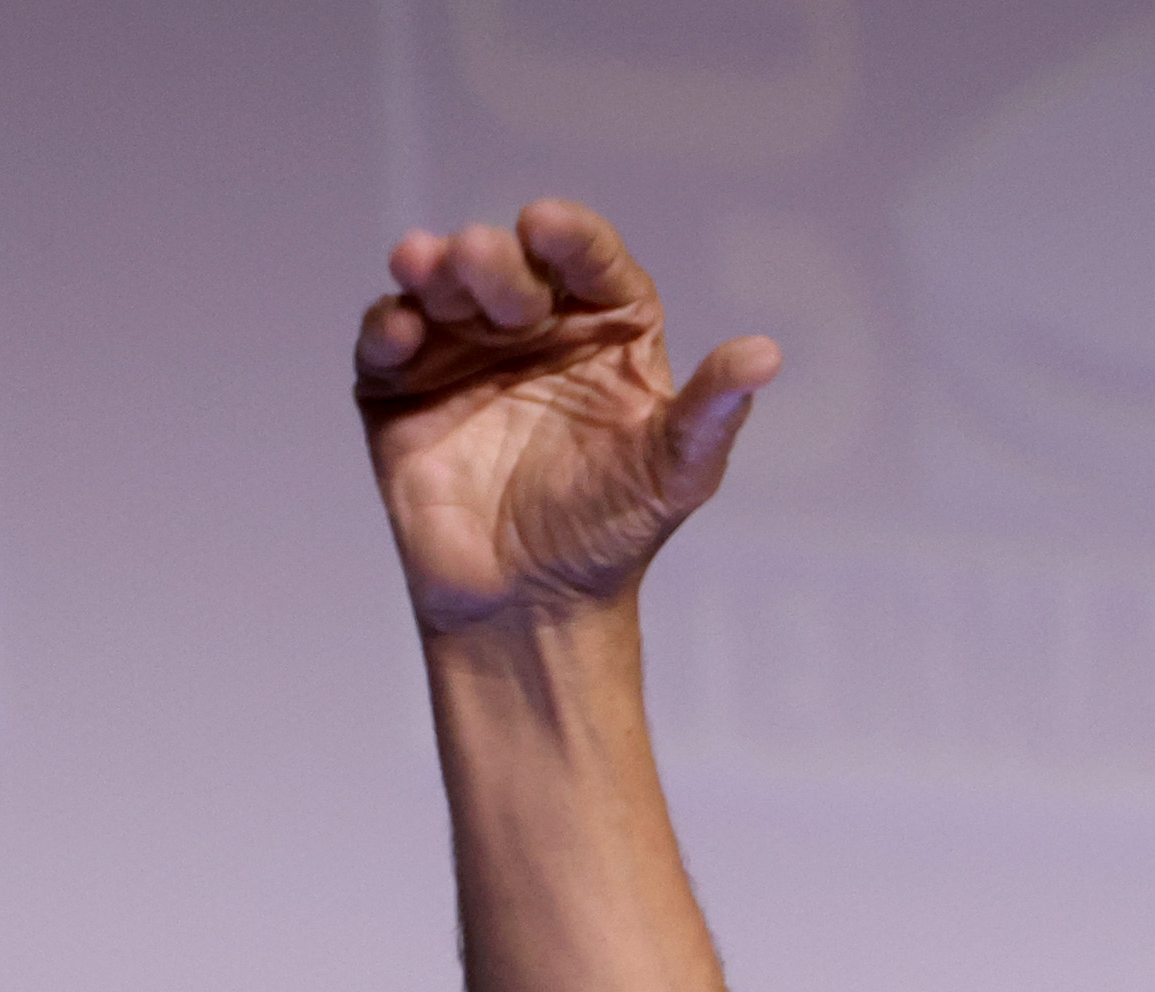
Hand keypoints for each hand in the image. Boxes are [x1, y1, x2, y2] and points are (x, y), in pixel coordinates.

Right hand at [355, 199, 776, 635]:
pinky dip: (386, 325)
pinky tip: (400, 329)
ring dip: (433, 270)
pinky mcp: (400, 386)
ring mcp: (463, 351)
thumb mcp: (676, 472)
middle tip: (482, 260)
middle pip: (512, 267)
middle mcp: (533, 326)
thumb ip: (712, 410)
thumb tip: (768, 352)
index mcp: (605, 330)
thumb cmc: (612, 533)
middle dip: (494, 258)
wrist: (532, 603)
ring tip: (426, 266)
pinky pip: (386, 339)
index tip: (547, 225)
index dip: (571, 238)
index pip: (591, 263)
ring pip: (443, 287)